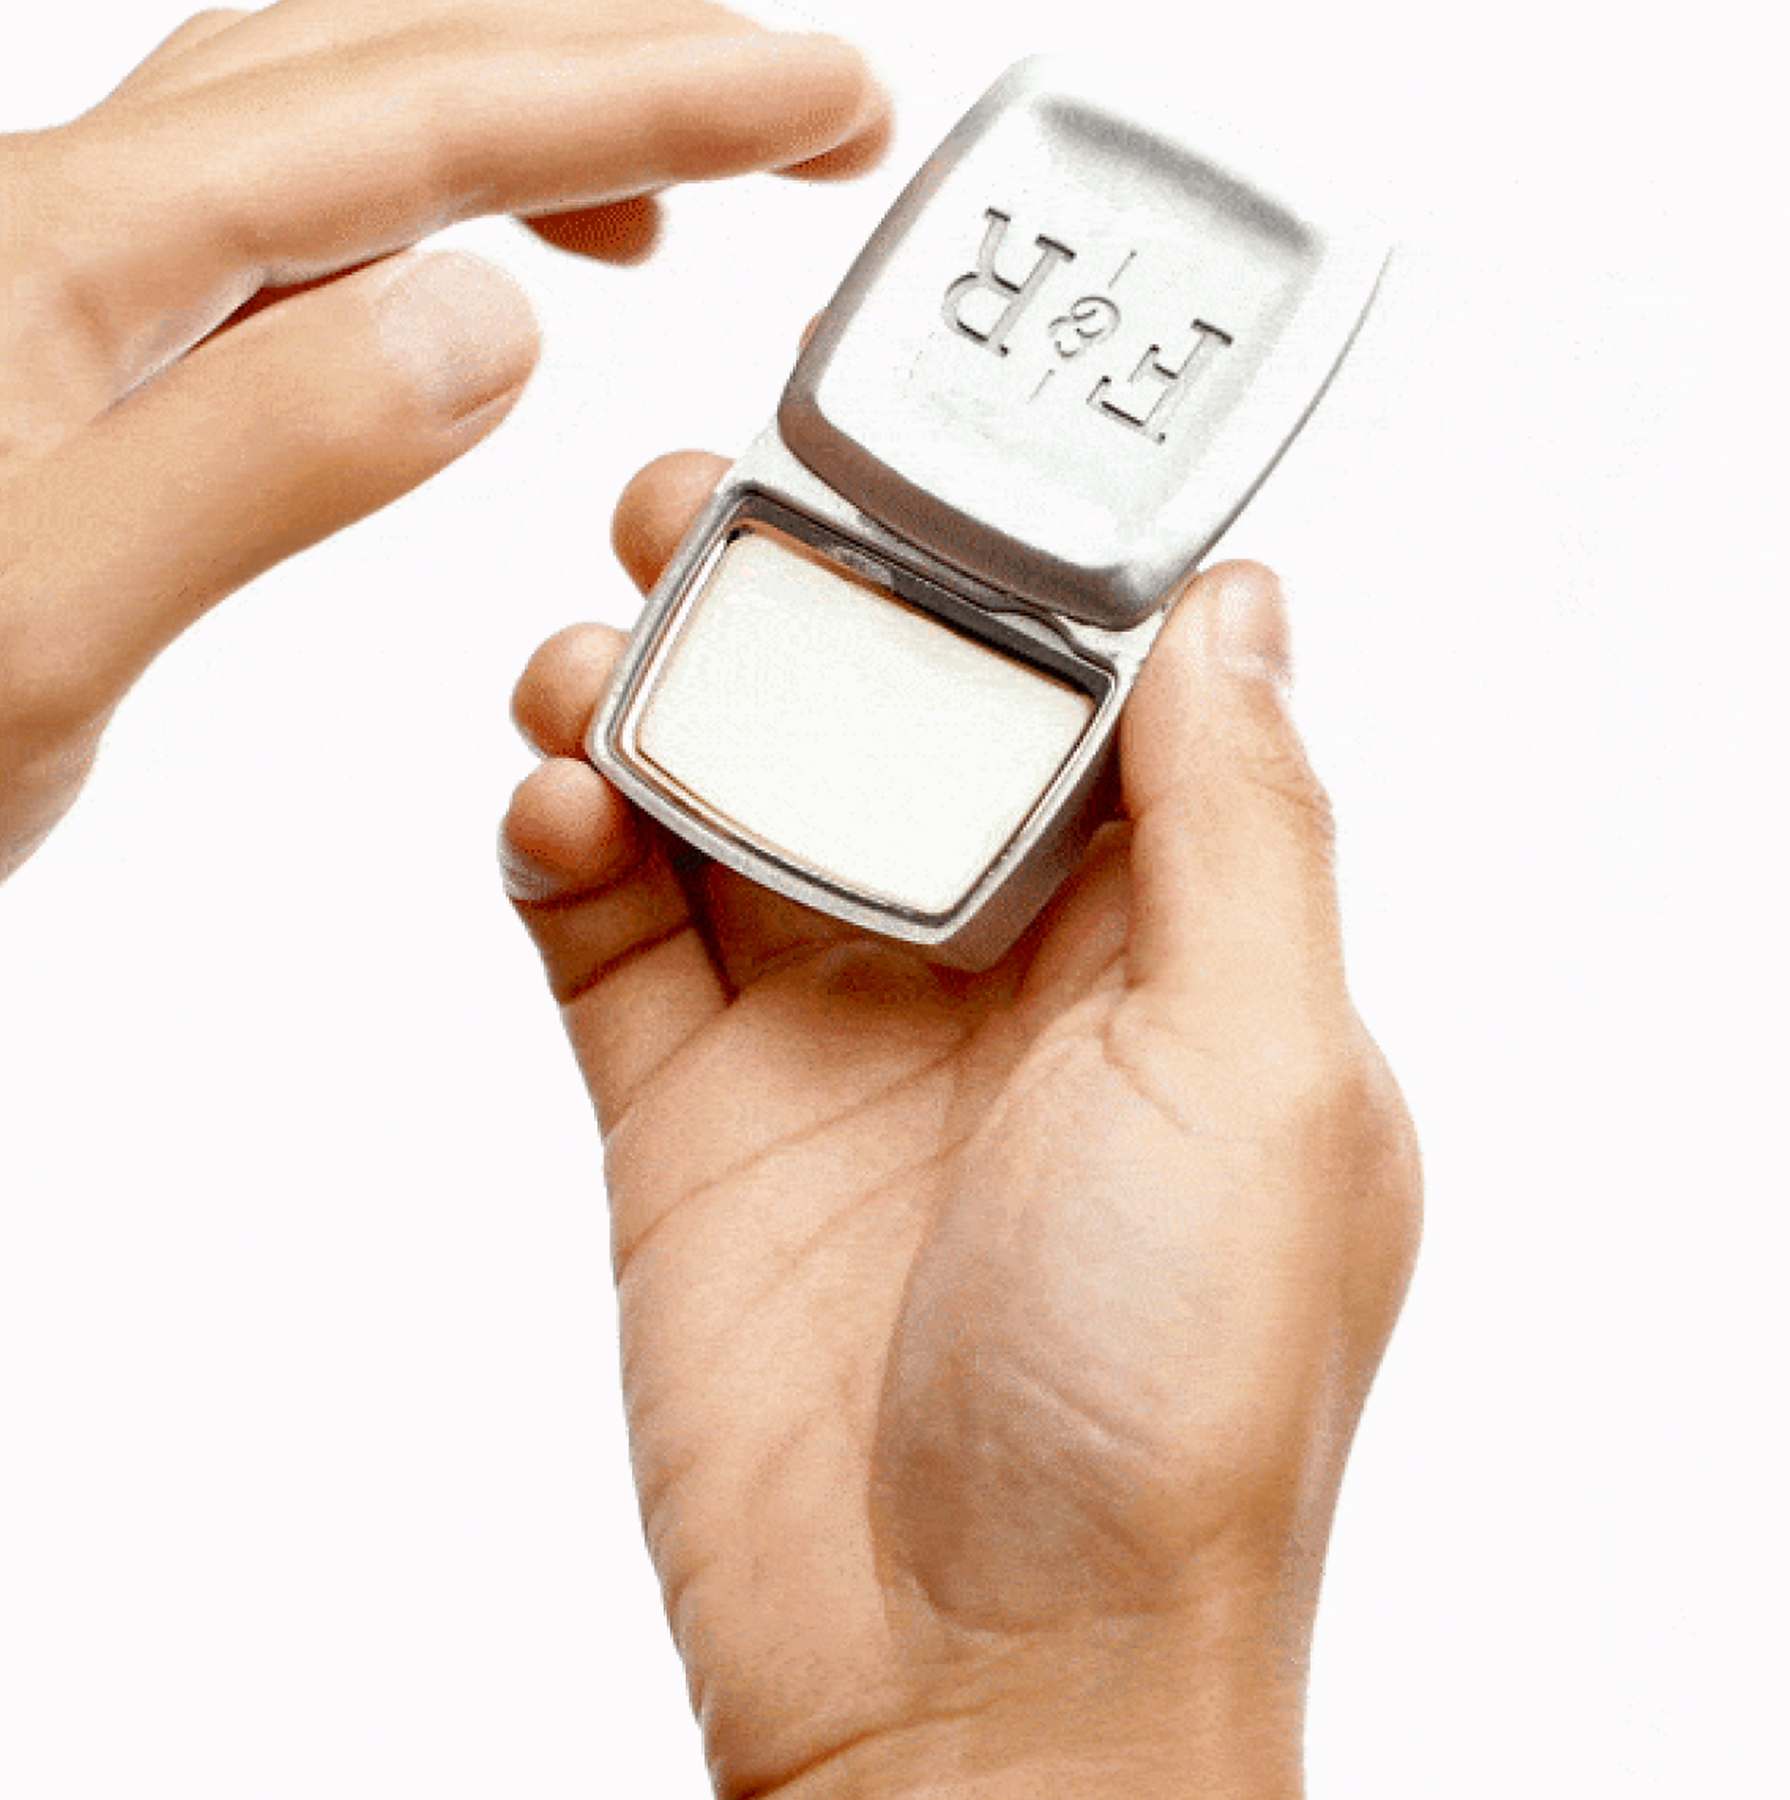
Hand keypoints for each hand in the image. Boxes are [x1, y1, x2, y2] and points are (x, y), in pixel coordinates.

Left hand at [0, 0, 887, 881]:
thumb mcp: (28, 649)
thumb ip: (254, 461)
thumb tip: (479, 318)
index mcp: (61, 265)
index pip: (413, 121)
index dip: (650, 91)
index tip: (828, 100)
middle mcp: (55, 226)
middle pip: (380, 50)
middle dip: (624, 61)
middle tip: (807, 116)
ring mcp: (53, 280)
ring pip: (324, 116)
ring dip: (520, 117)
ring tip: (665, 203)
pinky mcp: (60, 357)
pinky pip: (269, 228)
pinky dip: (409, 218)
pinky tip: (451, 290)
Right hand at [501, 452, 1423, 1798]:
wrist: (976, 1692)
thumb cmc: (1168, 1412)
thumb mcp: (1263, 1077)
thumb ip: (1242, 829)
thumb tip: (1241, 613)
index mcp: (1156, 945)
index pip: (1063, 694)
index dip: (982, 568)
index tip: (900, 458)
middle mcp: (989, 974)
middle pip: (864, 722)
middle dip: (781, 603)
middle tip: (692, 511)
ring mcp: (828, 1040)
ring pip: (715, 803)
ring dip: (642, 699)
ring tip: (582, 652)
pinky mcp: (692, 1116)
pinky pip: (602, 934)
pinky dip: (557, 846)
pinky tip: (544, 809)